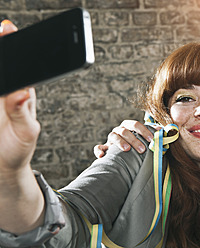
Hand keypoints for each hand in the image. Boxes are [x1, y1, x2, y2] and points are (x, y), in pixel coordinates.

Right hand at [0, 20, 39, 171]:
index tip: (8, 29)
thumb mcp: (26, 132)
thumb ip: (22, 113)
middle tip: (1, 30)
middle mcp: (6, 91)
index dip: (13, 46)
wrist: (4, 166)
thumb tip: (23, 92)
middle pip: (2, 64)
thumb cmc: (19, 149)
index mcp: (22, 93)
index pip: (20, 65)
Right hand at [94, 120, 160, 157]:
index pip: (135, 124)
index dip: (143, 130)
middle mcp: (118, 130)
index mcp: (128, 126)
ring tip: (127, 150)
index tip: (152, 139)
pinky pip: (98, 148)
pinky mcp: (103, 148)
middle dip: (134, 139)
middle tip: (143, 150)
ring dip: (120, 142)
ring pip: (112, 136)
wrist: (123, 156)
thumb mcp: (144, 139)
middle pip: (124, 131)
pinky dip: (99, 151)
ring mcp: (110, 139)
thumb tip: (164, 132)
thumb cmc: (136, 145)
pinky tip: (103, 156)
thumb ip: (153, 134)